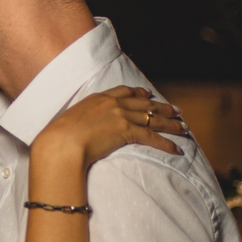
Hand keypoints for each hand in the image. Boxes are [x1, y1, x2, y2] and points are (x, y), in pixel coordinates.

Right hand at [33, 86, 185, 167]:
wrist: (61, 143)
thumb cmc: (58, 136)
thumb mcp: (68, 120)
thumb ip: (80, 119)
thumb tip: (78, 129)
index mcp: (98, 98)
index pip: (124, 91)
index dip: (139, 93)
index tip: (149, 94)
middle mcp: (113, 104)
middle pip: (145, 104)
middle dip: (163, 107)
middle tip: (176, 111)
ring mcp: (121, 116)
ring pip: (153, 119)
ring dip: (171, 124)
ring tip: (183, 129)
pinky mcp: (127, 132)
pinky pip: (152, 138)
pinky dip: (166, 144)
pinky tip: (176, 149)